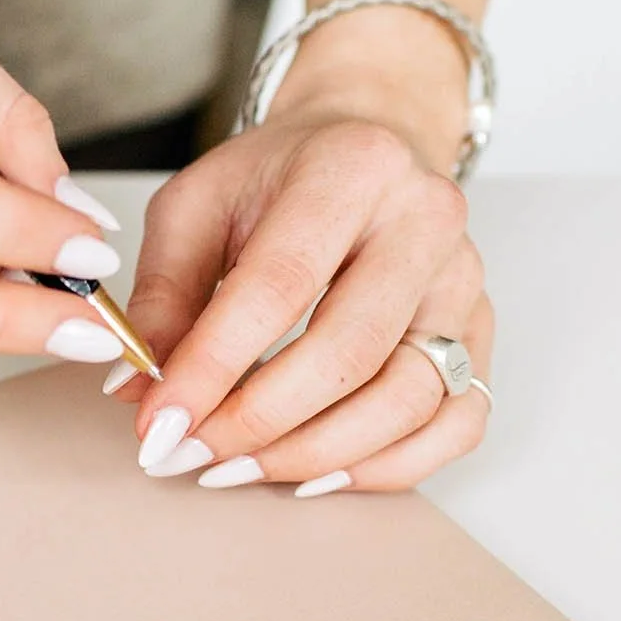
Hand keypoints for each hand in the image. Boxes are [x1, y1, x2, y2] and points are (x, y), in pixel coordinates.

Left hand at [109, 79, 492, 495]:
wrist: (363, 146)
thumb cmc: (277, 178)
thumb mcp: (196, 206)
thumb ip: (164, 295)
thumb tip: (140, 393)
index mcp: (352, 167)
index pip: (280, 285)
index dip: (214, 366)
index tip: (159, 422)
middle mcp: (426, 221)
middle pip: (349, 351)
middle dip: (259, 421)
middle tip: (189, 453)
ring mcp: (464, 281)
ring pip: (410, 399)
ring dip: (316, 452)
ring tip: (240, 468)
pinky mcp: (480, 331)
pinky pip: (457, 423)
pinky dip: (387, 466)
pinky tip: (317, 473)